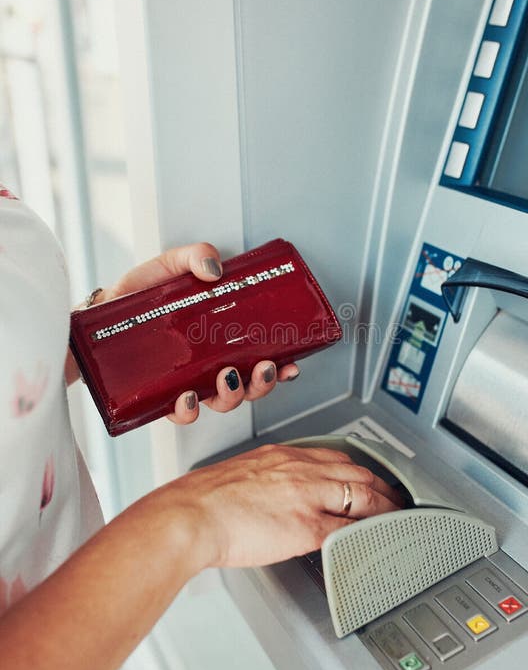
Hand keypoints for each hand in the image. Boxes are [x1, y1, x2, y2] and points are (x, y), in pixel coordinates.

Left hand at [69, 242, 299, 406]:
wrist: (93, 318)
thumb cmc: (134, 297)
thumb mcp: (167, 267)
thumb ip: (193, 257)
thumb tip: (216, 269)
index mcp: (220, 339)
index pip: (259, 356)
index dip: (281, 366)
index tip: (291, 364)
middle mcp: (208, 365)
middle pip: (248, 386)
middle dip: (262, 384)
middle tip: (260, 369)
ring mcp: (187, 382)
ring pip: (222, 402)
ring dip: (233, 396)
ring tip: (227, 378)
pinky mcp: (160, 397)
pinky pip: (181, 413)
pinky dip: (188, 410)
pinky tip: (188, 397)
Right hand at [162, 444, 405, 570]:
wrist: (189, 514)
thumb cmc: (202, 500)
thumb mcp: (239, 476)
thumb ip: (265, 483)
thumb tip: (273, 499)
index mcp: (282, 456)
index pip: (334, 457)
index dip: (358, 469)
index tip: (367, 478)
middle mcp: (300, 470)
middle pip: (357, 473)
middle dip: (382, 487)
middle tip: (396, 499)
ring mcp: (307, 497)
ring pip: (362, 497)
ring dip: (385, 510)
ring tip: (397, 520)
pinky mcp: (306, 527)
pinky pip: (349, 532)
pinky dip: (368, 536)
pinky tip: (376, 543)